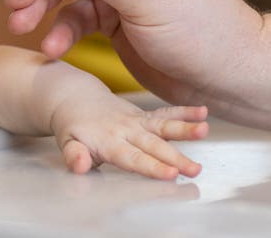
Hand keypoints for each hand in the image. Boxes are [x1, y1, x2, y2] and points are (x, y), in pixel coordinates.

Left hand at [51, 94, 208, 179]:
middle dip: (174, 157)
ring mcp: (137, 121)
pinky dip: (184, 111)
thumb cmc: (73, 127)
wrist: (74, 97)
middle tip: (194, 169)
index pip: (132, 157)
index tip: (170, 174)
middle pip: (153, 145)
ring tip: (204, 129)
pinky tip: (203, 112)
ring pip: (163, 125)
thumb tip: (79, 166)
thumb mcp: (66, 143)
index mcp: (107, 141)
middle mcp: (126, 130)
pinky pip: (165, 113)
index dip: (151, 166)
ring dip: (184, 129)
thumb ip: (74, 156)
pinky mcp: (145, 115)